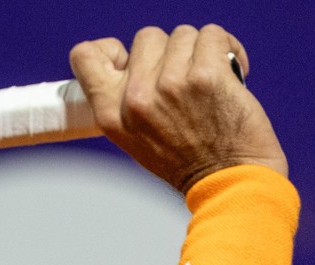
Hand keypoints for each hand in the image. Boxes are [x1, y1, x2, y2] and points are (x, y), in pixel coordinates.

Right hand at [70, 24, 286, 192]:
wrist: (226, 180)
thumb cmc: (183, 161)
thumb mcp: (132, 137)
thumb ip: (123, 100)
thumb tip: (131, 63)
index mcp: (110, 112)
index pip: (85, 55)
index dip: (111, 49)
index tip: (132, 60)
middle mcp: (135, 96)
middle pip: (147, 37)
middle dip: (168, 51)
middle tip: (183, 76)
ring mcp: (170, 84)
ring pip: (183, 34)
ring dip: (199, 50)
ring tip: (208, 76)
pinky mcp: (206, 76)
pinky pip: (213, 35)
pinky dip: (226, 47)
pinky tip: (230, 70)